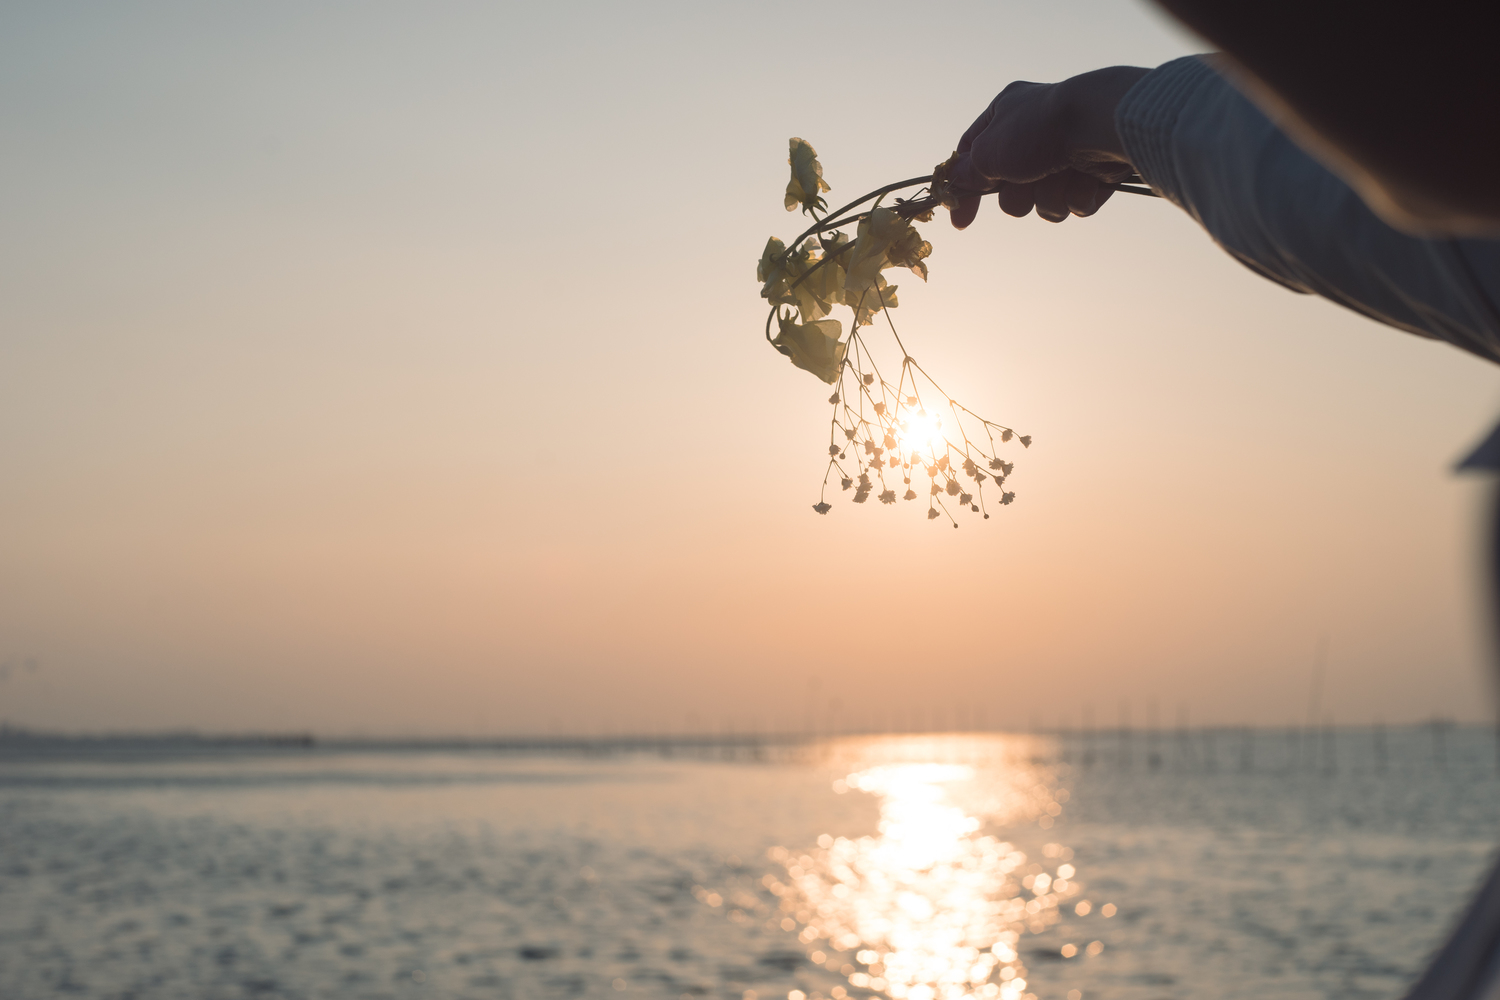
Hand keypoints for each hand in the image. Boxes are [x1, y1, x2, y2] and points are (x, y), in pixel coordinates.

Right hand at [947, 66, 1150, 227]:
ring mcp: (1064, 154)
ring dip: (1049, 197)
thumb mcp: (988, 151)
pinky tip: (1085, 179)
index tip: (960, 220)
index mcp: (1005, 114)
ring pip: (1044, 201)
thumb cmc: (1038, 130)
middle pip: (1010, 188)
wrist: (1099, 126)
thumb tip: (956, 182)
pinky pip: (1074, 203)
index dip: (965, 189)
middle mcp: (1034, 133)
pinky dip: (1077, 196)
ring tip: (1060, 177)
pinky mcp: (1092, 173)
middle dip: (1018, 195)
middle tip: (1026, 181)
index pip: (973, 154)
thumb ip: (968, 171)